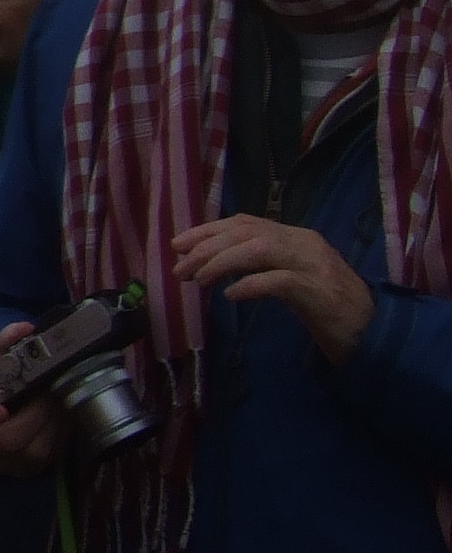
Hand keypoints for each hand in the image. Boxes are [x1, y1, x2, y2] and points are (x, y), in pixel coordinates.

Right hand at [0, 319, 60, 473]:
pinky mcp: (39, 467)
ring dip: (54, 415)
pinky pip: (56, 445)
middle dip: (37, 408)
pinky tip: (62, 409)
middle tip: (48, 386)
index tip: (0, 409)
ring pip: (40, 442)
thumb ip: (1, 348)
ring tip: (57, 395)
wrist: (0, 433)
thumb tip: (24, 327)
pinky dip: (64, 423)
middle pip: (12, 435)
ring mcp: (13, 464)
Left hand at [173, 214, 374, 363]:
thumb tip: (212, 263)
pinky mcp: (319, 292)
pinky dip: (251, 285)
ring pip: (260, 249)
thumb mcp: (290, 276)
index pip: (245, 223)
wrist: (373, 330)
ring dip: (223, 262)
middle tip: (180, 269)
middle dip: (207, 247)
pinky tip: (231, 296)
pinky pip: (279, 281)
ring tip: (200, 280)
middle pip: (247, 233)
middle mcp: (304, 243)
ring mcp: (314, 265)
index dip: (208, 231)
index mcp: (296, 236)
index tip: (178, 245)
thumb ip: (260, 264)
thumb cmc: (327, 306)